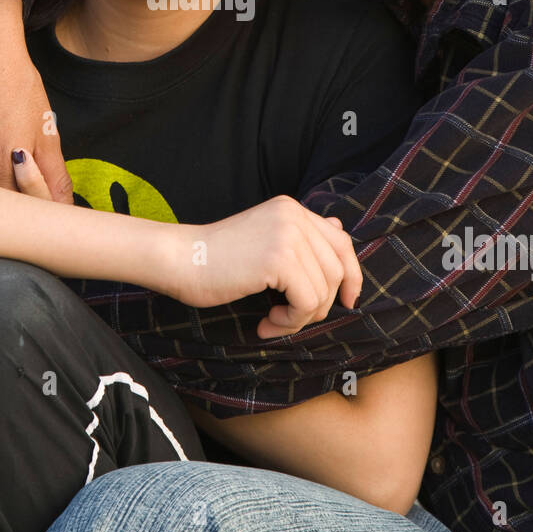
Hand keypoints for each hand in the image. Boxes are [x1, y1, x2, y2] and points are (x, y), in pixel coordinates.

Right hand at [182, 195, 361, 338]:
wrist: (180, 260)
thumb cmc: (216, 260)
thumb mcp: (265, 240)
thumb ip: (301, 236)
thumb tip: (339, 230)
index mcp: (292, 209)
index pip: (341, 242)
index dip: (352, 275)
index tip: (348, 302)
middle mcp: (294, 215)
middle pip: (337, 269)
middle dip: (320, 304)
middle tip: (290, 319)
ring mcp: (288, 234)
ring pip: (323, 291)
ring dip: (300, 318)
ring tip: (272, 321)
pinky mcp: (278, 259)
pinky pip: (306, 302)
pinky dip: (290, 322)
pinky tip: (266, 322)